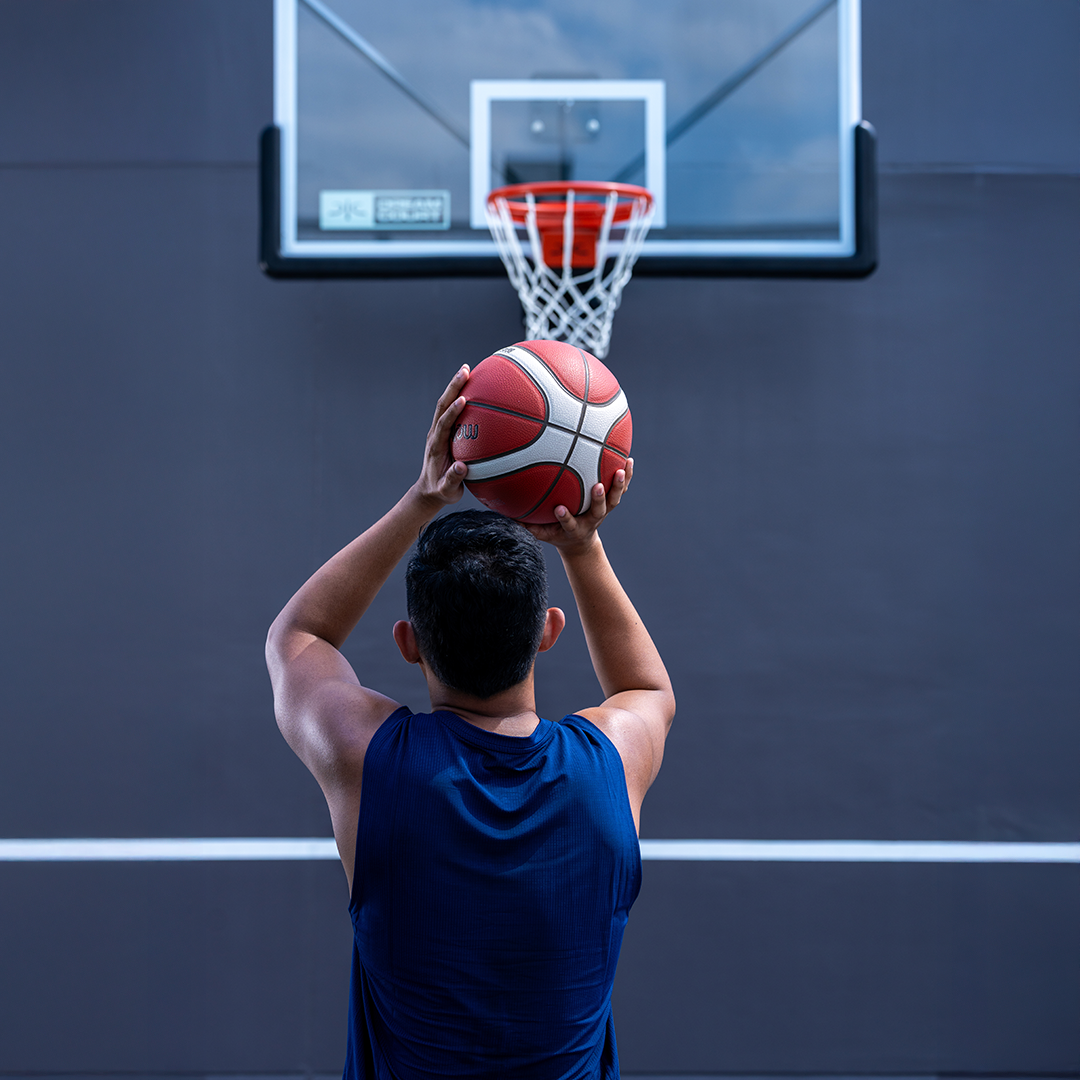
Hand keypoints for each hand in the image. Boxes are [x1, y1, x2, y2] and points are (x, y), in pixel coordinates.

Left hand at [412, 365, 470, 507]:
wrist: (430, 490)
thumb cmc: (441, 491)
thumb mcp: (447, 490)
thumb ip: (453, 480)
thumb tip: (461, 467)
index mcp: (436, 446)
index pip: (443, 424)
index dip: (452, 412)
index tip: (464, 400)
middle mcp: (435, 434)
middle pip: (442, 406)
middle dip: (453, 387)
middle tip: (465, 370)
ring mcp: (439, 431)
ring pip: (445, 404)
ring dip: (455, 386)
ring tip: (467, 370)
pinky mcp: (444, 431)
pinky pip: (451, 410)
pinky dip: (460, 396)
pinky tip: (473, 387)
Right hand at [524, 459, 632, 552]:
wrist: (579, 542)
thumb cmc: (556, 533)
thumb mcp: (542, 533)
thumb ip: (527, 525)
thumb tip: (505, 512)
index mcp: (574, 528)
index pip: (569, 524)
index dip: (566, 518)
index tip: (559, 509)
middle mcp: (591, 520)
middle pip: (598, 511)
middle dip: (598, 499)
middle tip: (597, 485)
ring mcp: (603, 512)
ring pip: (614, 499)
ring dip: (618, 485)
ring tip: (621, 468)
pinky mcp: (610, 504)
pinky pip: (620, 489)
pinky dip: (626, 476)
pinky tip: (628, 460)